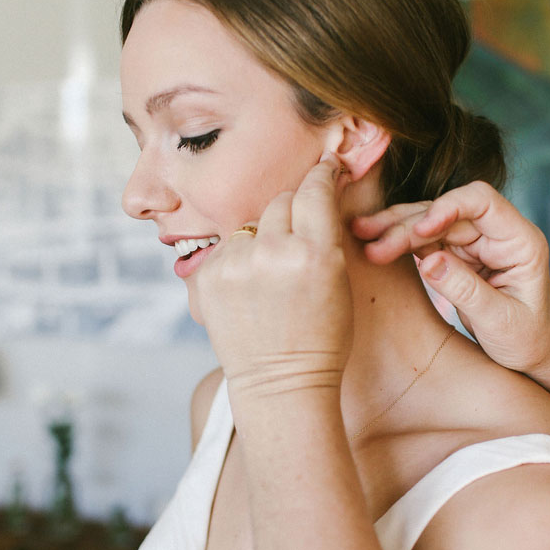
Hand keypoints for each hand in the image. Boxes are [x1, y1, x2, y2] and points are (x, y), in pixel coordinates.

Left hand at [196, 153, 352, 400]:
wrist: (280, 383)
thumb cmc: (321, 338)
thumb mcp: (340, 282)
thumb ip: (325, 235)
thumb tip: (318, 189)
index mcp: (315, 253)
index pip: (316, 190)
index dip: (322, 174)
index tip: (325, 167)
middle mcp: (273, 252)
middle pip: (282, 201)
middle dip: (292, 211)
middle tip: (298, 237)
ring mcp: (237, 264)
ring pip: (252, 223)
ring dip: (262, 236)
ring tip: (272, 275)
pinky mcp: (210, 276)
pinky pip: (228, 246)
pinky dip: (240, 258)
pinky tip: (252, 287)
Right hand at [351, 180, 549, 387]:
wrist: (534, 357)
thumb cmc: (528, 341)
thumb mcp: (500, 321)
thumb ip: (466, 290)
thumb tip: (427, 261)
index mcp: (519, 241)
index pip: (481, 202)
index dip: (448, 207)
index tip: (420, 229)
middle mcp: (497, 234)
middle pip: (447, 212)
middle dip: (408, 223)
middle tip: (370, 240)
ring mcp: (475, 243)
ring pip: (430, 223)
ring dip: (396, 228)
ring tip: (361, 234)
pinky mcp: (457, 256)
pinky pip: (424, 242)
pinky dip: (399, 243)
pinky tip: (373, 244)